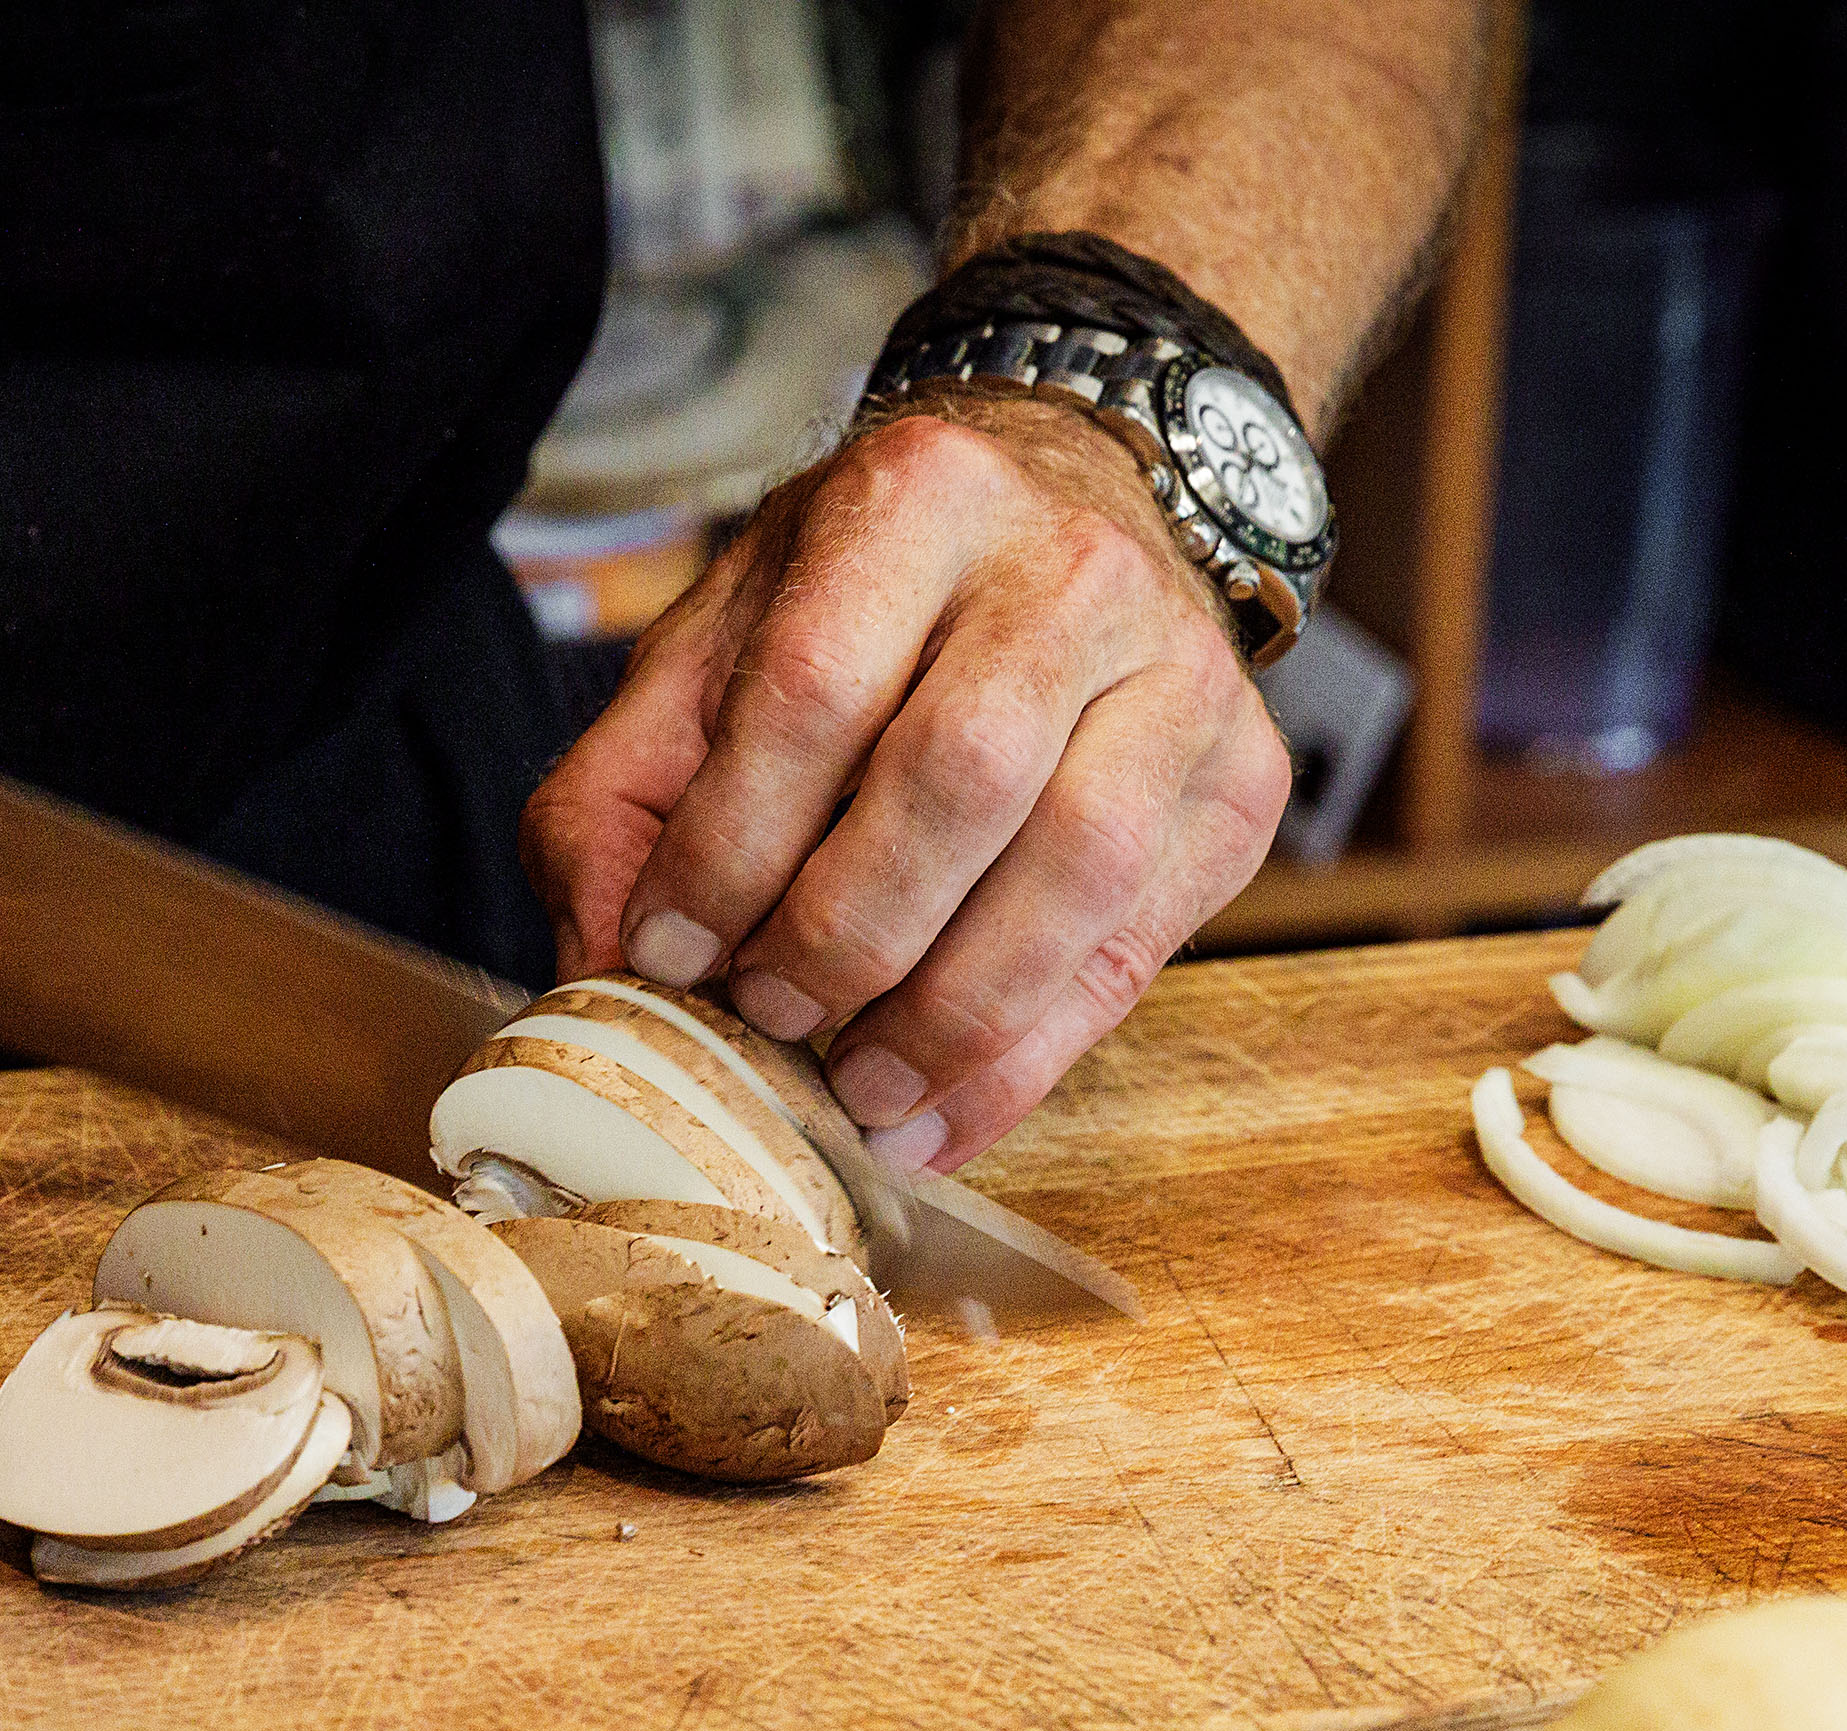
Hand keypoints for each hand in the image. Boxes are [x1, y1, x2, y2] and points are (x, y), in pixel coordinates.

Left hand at [523, 395, 1290, 1172]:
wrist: (1070, 514)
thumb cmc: (870, 606)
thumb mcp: (720, 646)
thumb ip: (629, 791)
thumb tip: (605, 963)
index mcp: (919, 499)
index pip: (816, 689)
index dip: (733, 845)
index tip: (673, 952)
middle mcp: (1072, 569)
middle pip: (961, 777)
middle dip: (845, 935)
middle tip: (773, 1019)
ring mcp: (1184, 674)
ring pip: (1075, 869)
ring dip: (948, 1015)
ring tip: (855, 1090)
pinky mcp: (1241, 782)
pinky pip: (1135, 949)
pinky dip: (1026, 1059)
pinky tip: (938, 1115)